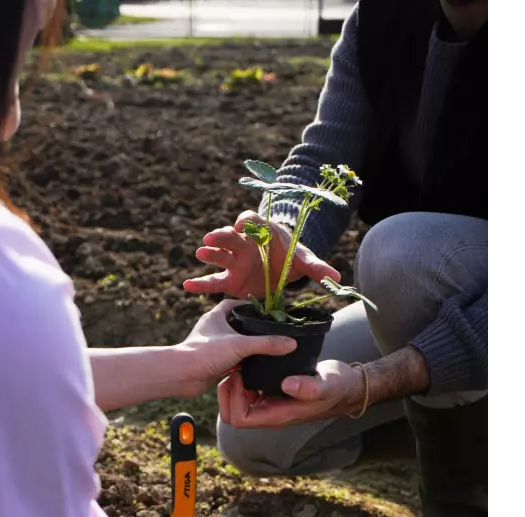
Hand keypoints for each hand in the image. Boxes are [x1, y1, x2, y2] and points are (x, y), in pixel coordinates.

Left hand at [175, 300, 297, 397]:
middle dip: (252, 328)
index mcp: (216, 316)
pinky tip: (257, 367)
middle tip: (271, 333)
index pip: (235, 304)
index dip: (250, 306)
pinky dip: (243, 363)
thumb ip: (267, 344)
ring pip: (235, 344)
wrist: (182, 376)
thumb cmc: (205, 353)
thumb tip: (291, 343)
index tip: (266, 311)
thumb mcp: (240, 344)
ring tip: (268, 350)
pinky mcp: (213, 363)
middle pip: (237, 324)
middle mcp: (213, 329)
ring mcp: (212, 346)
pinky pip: (232, 360)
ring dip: (248, 347)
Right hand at [185, 210, 340, 297]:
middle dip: (221, 236)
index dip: (246, 222)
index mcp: (262, 233)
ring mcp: (235, 262)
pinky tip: (187, 286)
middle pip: (230, 236)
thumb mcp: (304, 261)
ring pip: (220, 256)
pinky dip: (200, 284)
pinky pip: (213, 281)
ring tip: (201, 253)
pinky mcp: (230, 279)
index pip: (251, 221)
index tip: (241, 225)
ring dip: (210, 254)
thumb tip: (337, 277)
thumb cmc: (291, 257)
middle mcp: (244, 245)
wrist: (282, 267)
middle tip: (212, 238)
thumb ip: (317, 268)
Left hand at [218, 360, 365, 428]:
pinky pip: (248, 392)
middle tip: (235, 367)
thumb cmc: (338, 387)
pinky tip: (251, 361)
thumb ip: (310, 387)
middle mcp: (270, 413)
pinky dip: (244, 379)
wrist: (347, 387)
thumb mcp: (327, 385)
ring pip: (238, 403)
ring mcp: (270, 404)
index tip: (239, 375)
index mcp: (278, 416)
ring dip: (234, 385)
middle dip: (228, 392)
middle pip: (233, 413)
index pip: (240, 419)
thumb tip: (288, 384)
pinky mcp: (272, 394)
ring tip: (240, 362)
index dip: (233, 399)